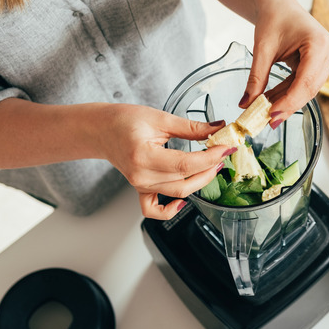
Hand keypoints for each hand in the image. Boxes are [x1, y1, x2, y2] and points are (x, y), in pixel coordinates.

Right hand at [96, 104, 234, 219]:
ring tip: (212, 165)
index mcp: (143, 156)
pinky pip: (154, 210)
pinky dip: (170, 210)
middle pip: (185, 181)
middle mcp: (141, 175)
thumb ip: (191, 127)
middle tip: (223, 153)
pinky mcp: (141, 189)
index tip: (226, 148)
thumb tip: (217, 128)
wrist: (102, 130)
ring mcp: (140, 185)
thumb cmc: (124, 120)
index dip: (210, 157)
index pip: (186, 164)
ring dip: (200, 181)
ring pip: (178, 193)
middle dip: (210, 168)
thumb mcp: (160, 118)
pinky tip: (183, 202)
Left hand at [241, 0, 328, 126]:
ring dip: (287, 101)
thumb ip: (256, 78)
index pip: (306, 81)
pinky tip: (272, 102)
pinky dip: (289, 93)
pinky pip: (305, 84)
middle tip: (267, 122)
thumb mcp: (262, 49)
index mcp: (319, 43)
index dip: (289, 102)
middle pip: (310, 88)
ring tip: (266, 112)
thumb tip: (246, 105)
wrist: (279, 4)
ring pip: (308, 89)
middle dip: (288, 106)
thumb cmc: (273, 18)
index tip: (271, 116)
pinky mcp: (322, 64)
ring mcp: (328, 58)